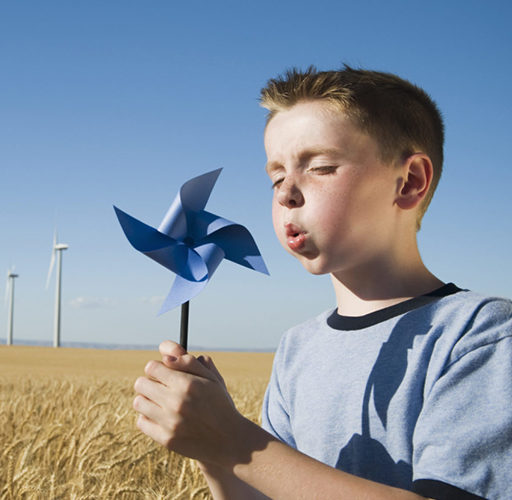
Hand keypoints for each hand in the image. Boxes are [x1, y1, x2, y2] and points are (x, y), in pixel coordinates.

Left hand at [133, 341, 243, 466]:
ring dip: (147, 399)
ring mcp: (170, 423)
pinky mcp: (166, 439)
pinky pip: (141, 422)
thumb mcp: (211, 378)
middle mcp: (176, 402)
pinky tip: (160, 416)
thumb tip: (165, 356)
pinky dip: (148, 417)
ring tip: (160, 401)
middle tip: (160, 386)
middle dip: (150, 382)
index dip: (157, 368)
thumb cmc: (219, 403)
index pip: (151, 368)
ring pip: (138, 402)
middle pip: (140, 383)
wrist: (229, 439)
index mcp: (187, 384)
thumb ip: (188, 362)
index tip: (163, 372)